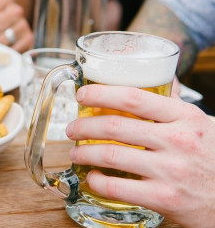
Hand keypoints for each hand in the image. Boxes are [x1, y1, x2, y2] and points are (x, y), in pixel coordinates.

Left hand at [66, 85, 214, 226]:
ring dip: (85, 152)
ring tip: (76, 152)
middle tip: (72, 129)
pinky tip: (92, 177)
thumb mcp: (197, 124)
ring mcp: (171, 171)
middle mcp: (178, 141)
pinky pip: (118, 188)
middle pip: (115, 126)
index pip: (133, 98)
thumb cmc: (209, 157)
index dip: (100, 93)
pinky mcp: (165, 198)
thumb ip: (171, 104)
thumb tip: (156, 74)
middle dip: (83, 126)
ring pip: (111, 155)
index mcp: (184, 117)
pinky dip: (97, 181)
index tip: (82, 94)